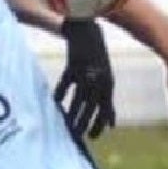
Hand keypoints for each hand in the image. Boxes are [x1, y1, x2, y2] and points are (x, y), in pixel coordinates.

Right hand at [56, 18, 116, 140]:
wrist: (87, 31)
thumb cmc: (97, 58)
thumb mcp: (106, 79)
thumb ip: (107, 101)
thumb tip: (111, 124)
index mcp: (108, 84)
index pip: (106, 110)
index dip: (100, 125)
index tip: (93, 137)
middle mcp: (98, 80)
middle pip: (91, 108)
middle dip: (84, 123)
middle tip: (77, 136)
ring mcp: (86, 73)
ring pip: (78, 99)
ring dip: (72, 114)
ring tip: (67, 125)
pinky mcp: (72, 66)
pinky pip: (65, 85)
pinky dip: (60, 95)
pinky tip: (57, 103)